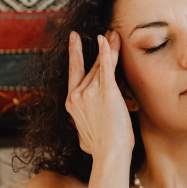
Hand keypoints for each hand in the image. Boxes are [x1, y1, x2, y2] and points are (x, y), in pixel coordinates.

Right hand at [65, 30, 134, 159]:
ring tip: (115, 34)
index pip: (74, 73)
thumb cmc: (101, 149)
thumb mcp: (85, 137)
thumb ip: (83, 128)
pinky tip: (108, 39)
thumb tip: (83, 139)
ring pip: (101, 66)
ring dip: (110, 47)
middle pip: (91, 68)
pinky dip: (107, 52)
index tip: (75, 39)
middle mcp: (77, 95)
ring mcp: (90, 93)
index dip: (74, 54)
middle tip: (109, 33)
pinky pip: (107, 68)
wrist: (109, 154)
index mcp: (71, 103)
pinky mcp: (106, 93)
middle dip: (101, 50)